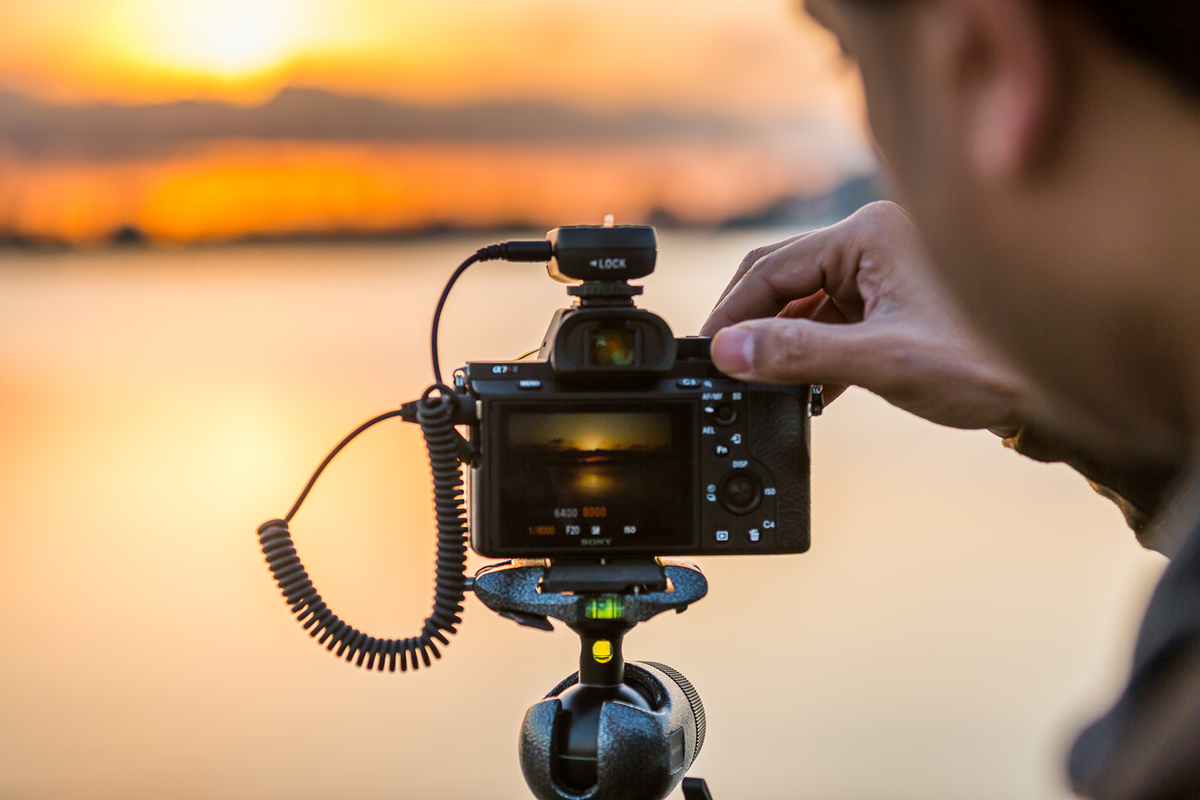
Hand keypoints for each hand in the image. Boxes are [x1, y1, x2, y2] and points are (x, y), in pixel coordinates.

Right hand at [700, 201, 1036, 432]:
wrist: (1055, 389)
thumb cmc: (985, 363)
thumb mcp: (881, 361)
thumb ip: (798, 354)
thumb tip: (730, 352)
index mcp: (868, 233)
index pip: (771, 267)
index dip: (731, 314)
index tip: (707, 356)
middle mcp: (873, 239)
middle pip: (784, 279)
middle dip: (753, 326)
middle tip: (725, 371)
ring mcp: (884, 268)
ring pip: (806, 302)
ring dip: (785, 344)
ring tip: (766, 386)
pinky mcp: (893, 297)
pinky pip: (833, 318)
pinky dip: (814, 351)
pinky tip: (808, 388)